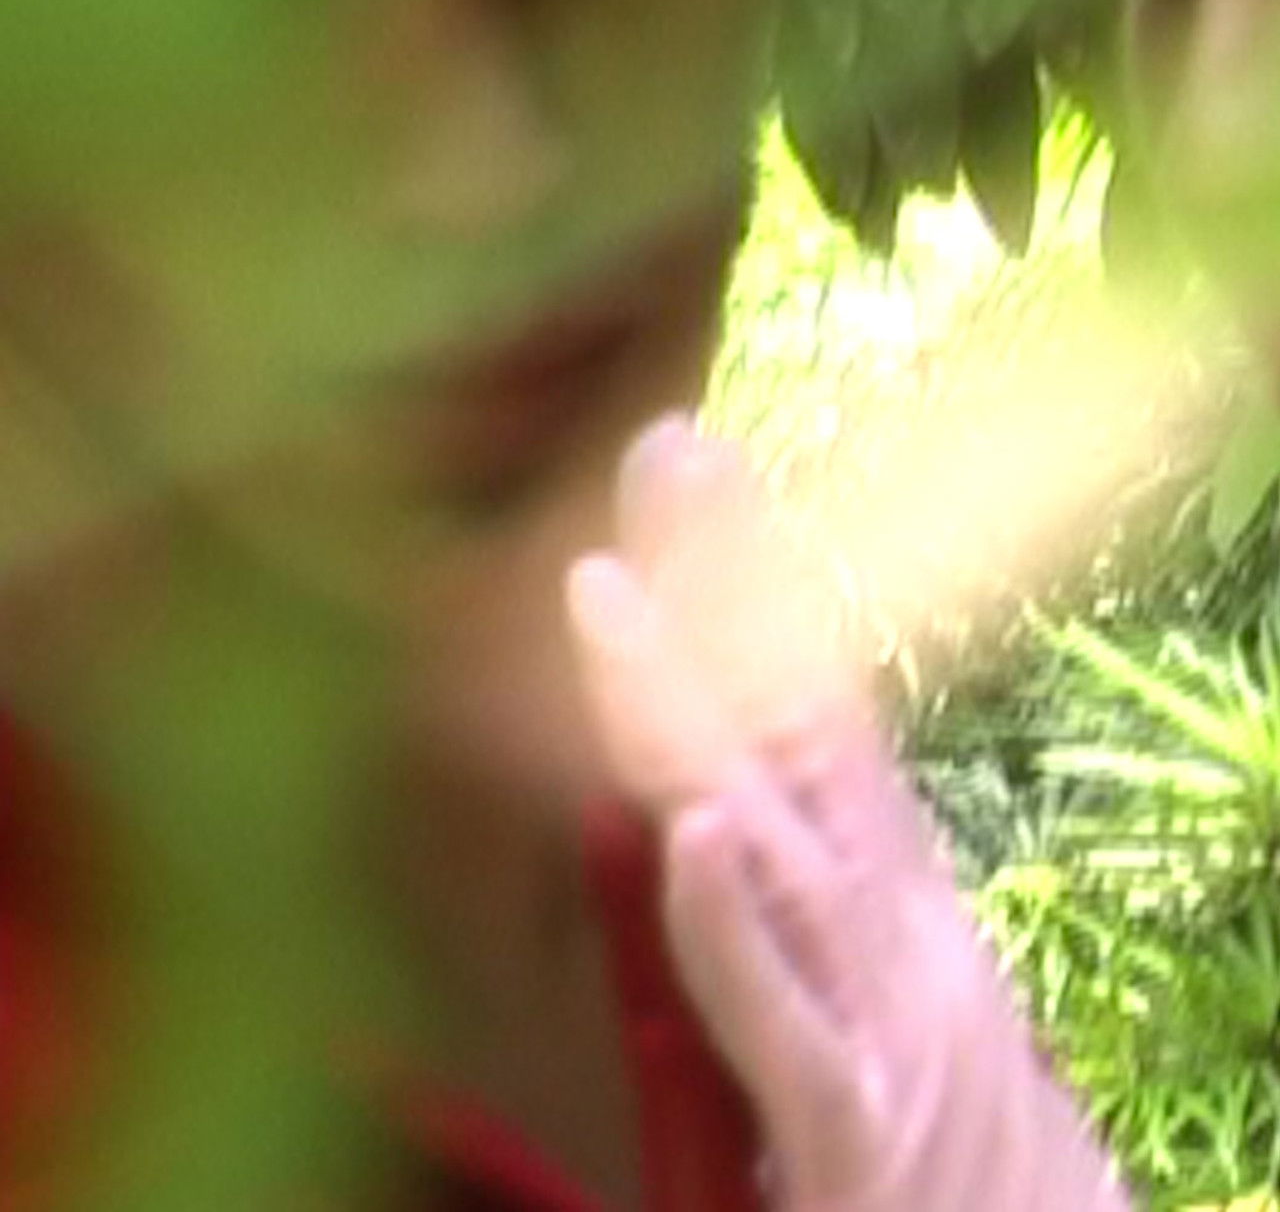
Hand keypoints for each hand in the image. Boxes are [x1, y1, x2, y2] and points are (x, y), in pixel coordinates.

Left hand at [567, 415, 1129, 1211]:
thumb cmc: (930, 1102)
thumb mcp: (868, 951)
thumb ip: (783, 861)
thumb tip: (688, 769)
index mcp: (875, 860)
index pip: (806, 683)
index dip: (747, 566)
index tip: (692, 455)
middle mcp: (879, 903)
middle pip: (793, 718)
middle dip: (721, 579)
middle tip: (664, 446)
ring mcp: (870, 1002)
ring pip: (768, 835)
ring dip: (688, 710)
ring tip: (607, 594)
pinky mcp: (848, 1123)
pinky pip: (782, 1018)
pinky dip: (735, 927)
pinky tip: (691, 837)